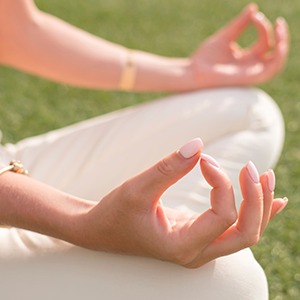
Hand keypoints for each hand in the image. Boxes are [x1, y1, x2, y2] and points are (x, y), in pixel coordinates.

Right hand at [79, 138, 287, 267]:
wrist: (102, 231)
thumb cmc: (115, 212)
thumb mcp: (137, 188)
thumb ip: (168, 167)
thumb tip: (198, 144)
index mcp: (181, 247)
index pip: (222, 217)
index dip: (222, 183)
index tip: (204, 159)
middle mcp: (196, 254)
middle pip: (246, 233)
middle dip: (255, 199)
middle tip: (251, 168)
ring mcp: (200, 249)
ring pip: (246, 233)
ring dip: (260, 205)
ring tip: (265, 176)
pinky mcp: (199, 237)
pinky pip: (236, 230)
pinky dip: (258, 213)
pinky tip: (275, 200)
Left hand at [187, 4, 288, 88]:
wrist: (192, 72)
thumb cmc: (204, 58)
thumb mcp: (225, 37)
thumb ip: (240, 24)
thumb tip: (254, 8)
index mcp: (246, 59)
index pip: (264, 42)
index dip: (262, 26)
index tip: (253, 15)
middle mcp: (250, 67)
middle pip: (275, 53)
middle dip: (281, 36)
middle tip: (279, 21)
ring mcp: (250, 74)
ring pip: (277, 62)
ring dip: (283, 45)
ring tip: (279, 28)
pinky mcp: (247, 79)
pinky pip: (270, 71)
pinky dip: (278, 57)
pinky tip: (276, 43)